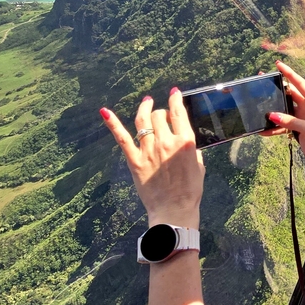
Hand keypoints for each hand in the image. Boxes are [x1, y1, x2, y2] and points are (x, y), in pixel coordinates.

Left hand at [101, 87, 203, 228]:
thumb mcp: (199, 166)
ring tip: (146, 103)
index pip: (179, 113)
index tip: (174, 93)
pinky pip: (122, 138)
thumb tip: (184, 138)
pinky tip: (105, 112)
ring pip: (142, 120)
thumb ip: (192, 149)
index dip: (175, 99)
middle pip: (159, 116)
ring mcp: (149, 150)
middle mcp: (166, 142)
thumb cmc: (190, 191)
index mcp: (185, 142)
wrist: (174, 211)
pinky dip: (112, 124)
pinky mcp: (135, 160)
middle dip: (161, 112)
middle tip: (162, 116)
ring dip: (144, 109)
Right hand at [265, 61, 304, 172]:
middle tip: (263, 79)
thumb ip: (291, 121)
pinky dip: (274, 128)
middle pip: (289, 94)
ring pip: (283, 109)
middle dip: (276, 88)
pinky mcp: (296, 127)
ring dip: (272, 109)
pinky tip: (264, 131)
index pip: (300, 83)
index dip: (289, 73)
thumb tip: (271, 115)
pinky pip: (282, 124)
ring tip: (258, 104)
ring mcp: (301, 117)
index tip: (278, 64)